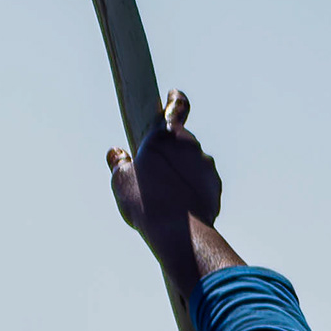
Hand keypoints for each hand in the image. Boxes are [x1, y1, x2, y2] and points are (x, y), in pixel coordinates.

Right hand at [105, 93, 221, 271]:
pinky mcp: (215, 187)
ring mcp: (206, 166)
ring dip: (181, 173)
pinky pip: (201, 184)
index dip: (175, 100)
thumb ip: (119, 164)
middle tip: (154, 171)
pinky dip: (192, 191)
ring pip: (192, 164)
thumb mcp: (121, 182)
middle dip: (170, 153)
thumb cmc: (146, 202)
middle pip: (181, 141)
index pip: (177, 106)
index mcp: (167, 136)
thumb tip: (116, 154)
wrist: (178, 233)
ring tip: (165, 197)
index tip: (173, 97)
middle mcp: (191, 145)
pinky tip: (179, 208)